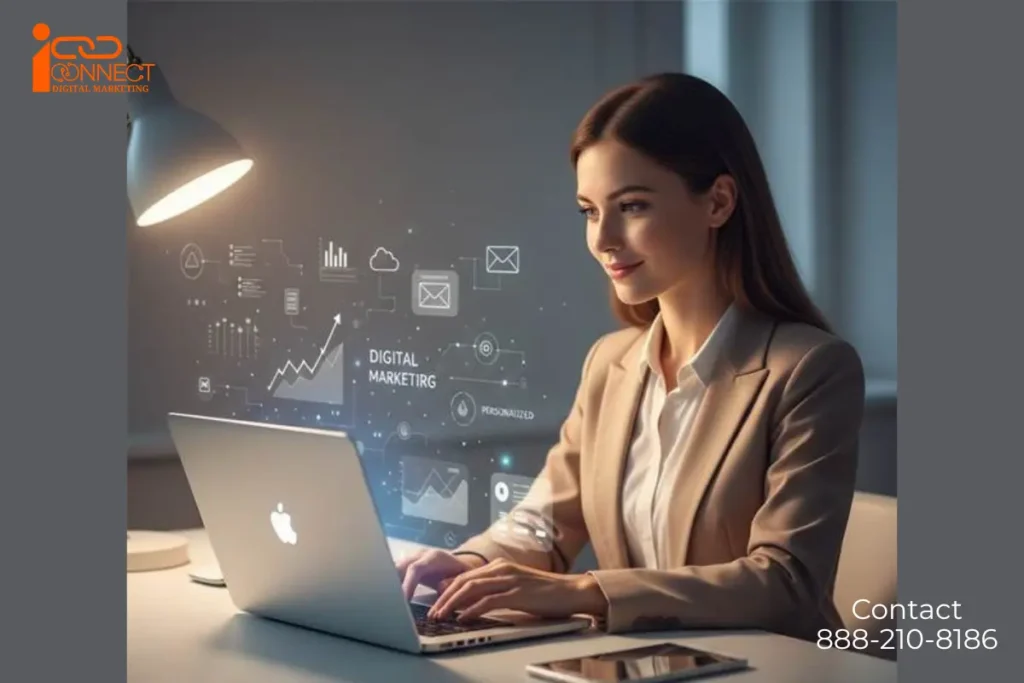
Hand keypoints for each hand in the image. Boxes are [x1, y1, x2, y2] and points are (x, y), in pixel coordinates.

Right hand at [395, 548, 485, 600]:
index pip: (415, 569)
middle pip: (399, 567)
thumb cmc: (461, 574)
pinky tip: (389, 597)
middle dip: (392, 584)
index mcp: (434, 557)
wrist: (459, 564)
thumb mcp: (462, 578)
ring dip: (389, 584)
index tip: (403, 600)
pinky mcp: (407, 565)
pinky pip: (394, 573)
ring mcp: (412, 558)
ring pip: (394, 569)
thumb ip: (452, 582)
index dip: (407, 584)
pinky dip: (391, 584)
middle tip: (390, 603)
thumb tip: (441, 587)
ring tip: (388, 602)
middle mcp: (420, 555)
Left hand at [427, 557, 607, 621]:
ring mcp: (510, 579)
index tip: (435, 601)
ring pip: (472, 589)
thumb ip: (494, 590)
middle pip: (464, 580)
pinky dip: (472, 609)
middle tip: (433, 612)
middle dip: (445, 597)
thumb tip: (469, 602)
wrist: (571, 592)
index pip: (465, 576)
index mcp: (500, 565)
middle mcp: (502, 568)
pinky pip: (489, 600)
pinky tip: (463, 618)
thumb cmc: (545, 593)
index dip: (447, 589)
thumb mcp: (515, 587)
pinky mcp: (518, 593)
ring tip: (442, 616)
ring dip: (453, 604)